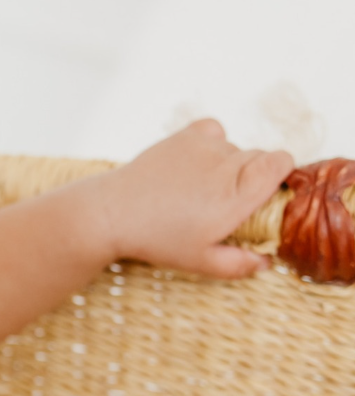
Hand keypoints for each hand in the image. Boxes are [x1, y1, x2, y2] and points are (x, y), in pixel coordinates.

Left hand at [93, 119, 294, 278]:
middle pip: (260, 157)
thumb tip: (265, 263)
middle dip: (250, 176)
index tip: (264, 193)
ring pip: (235, 147)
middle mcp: (227, 165)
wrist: (113, 213)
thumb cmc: (156, 240)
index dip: (280, 174)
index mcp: (239, 195)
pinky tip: (192, 166)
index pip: (283, 162)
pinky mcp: (186, 135)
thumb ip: (238, 264)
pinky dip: (209, 144)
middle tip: (221, 202)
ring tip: (197, 189)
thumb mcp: (199, 262)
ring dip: (226, 164)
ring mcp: (206, 146)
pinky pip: (214, 131)